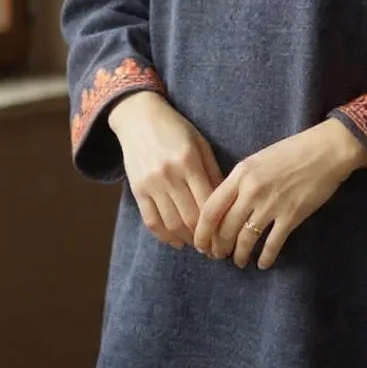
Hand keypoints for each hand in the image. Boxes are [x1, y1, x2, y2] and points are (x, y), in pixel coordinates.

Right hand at [110, 90, 224, 250]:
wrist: (138, 118)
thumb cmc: (176, 129)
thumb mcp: (200, 144)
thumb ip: (213, 172)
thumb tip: (228, 203)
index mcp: (189, 161)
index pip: (208, 203)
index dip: (220, 225)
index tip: (229, 237)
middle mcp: (169, 174)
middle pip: (191, 218)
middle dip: (206, 238)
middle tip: (217, 249)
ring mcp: (151, 184)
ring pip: (172, 224)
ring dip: (188, 240)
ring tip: (200, 246)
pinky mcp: (137, 190)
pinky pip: (151, 221)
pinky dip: (165, 236)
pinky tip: (177, 242)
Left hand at [193, 119, 366, 269]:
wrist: (325, 150)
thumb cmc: (291, 151)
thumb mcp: (257, 160)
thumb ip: (239, 182)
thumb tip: (224, 207)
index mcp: (240, 174)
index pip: (211, 209)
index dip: (202, 231)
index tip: (200, 244)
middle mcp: (251, 191)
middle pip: (225, 228)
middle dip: (219, 247)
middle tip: (219, 255)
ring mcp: (271, 204)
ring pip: (246, 239)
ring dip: (240, 255)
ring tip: (239, 261)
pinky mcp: (291, 216)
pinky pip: (272, 244)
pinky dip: (266, 257)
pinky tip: (263, 263)